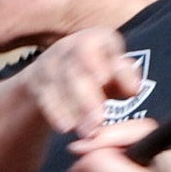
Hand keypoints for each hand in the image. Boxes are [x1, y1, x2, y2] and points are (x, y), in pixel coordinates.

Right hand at [24, 30, 144, 136]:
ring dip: (74, 109)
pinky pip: (45, 95)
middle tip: (99, 120)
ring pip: (61, 82)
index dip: (107, 64)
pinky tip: (66, 128)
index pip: (103, 45)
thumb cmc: (95, 75)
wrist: (55, 77)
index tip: (115, 84)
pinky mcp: (36, 79)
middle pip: (78, 67)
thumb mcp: (114, 73)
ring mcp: (52, 61)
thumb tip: (134, 89)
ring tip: (87, 132)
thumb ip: (125, 78)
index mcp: (99, 39)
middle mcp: (72, 46)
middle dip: (88, 96)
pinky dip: (56, 112)